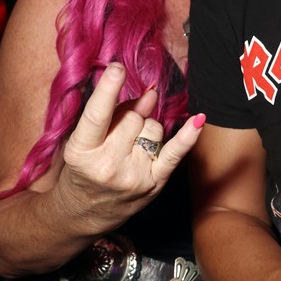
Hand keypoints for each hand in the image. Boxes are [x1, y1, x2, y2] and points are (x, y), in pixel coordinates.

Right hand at [57, 62, 204, 233]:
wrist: (85, 213)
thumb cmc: (83, 169)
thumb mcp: (82, 141)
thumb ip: (111, 115)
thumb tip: (150, 91)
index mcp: (81, 152)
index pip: (97, 115)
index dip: (109, 89)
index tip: (117, 67)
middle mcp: (107, 165)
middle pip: (133, 118)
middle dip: (132, 113)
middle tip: (122, 126)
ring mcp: (133, 176)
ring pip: (154, 128)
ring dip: (148, 127)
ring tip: (131, 144)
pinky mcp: (154, 183)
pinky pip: (174, 153)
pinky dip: (188, 136)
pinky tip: (199, 120)